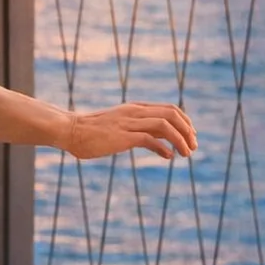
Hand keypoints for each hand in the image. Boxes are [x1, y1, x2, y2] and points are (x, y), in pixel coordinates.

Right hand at [65, 103, 197, 160]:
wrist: (70, 130)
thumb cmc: (91, 131)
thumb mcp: (118, 125)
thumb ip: (136, 128)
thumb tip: (154, 142)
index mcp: (135, 108)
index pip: (170, 109)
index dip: (185, 121)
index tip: (191, 136)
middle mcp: (135, 112)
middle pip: (172, 114)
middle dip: (188, 130)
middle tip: (194, 146)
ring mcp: (129, 123)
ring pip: (165, 125)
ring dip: (181, 139)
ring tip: (187, 154)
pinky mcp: (122, 136)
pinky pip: (150, 139)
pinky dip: (163, 148)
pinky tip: (168, 157)